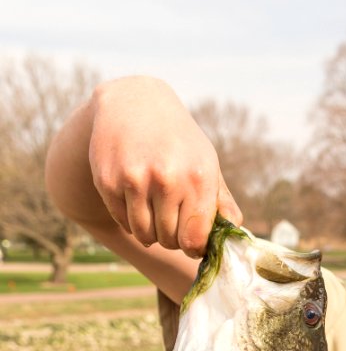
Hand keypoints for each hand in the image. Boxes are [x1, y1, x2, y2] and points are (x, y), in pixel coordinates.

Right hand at [88, 77, 241, 256]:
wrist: (133, 102)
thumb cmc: (178, 141)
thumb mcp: (207, 164)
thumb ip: (222, 204)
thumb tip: (233, 239)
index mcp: (198, 178)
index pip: (195, 240)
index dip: (193, 247)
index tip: (192, 240)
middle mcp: (167, 179)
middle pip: (169, 241)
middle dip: (172, 237)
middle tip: (170, 216)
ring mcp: (135, 180)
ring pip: (144, 235)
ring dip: (150, 231)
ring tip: (154, 210)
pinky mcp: (108, 181)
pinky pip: (123, 222)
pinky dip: (130, 219)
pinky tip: (135, 198)